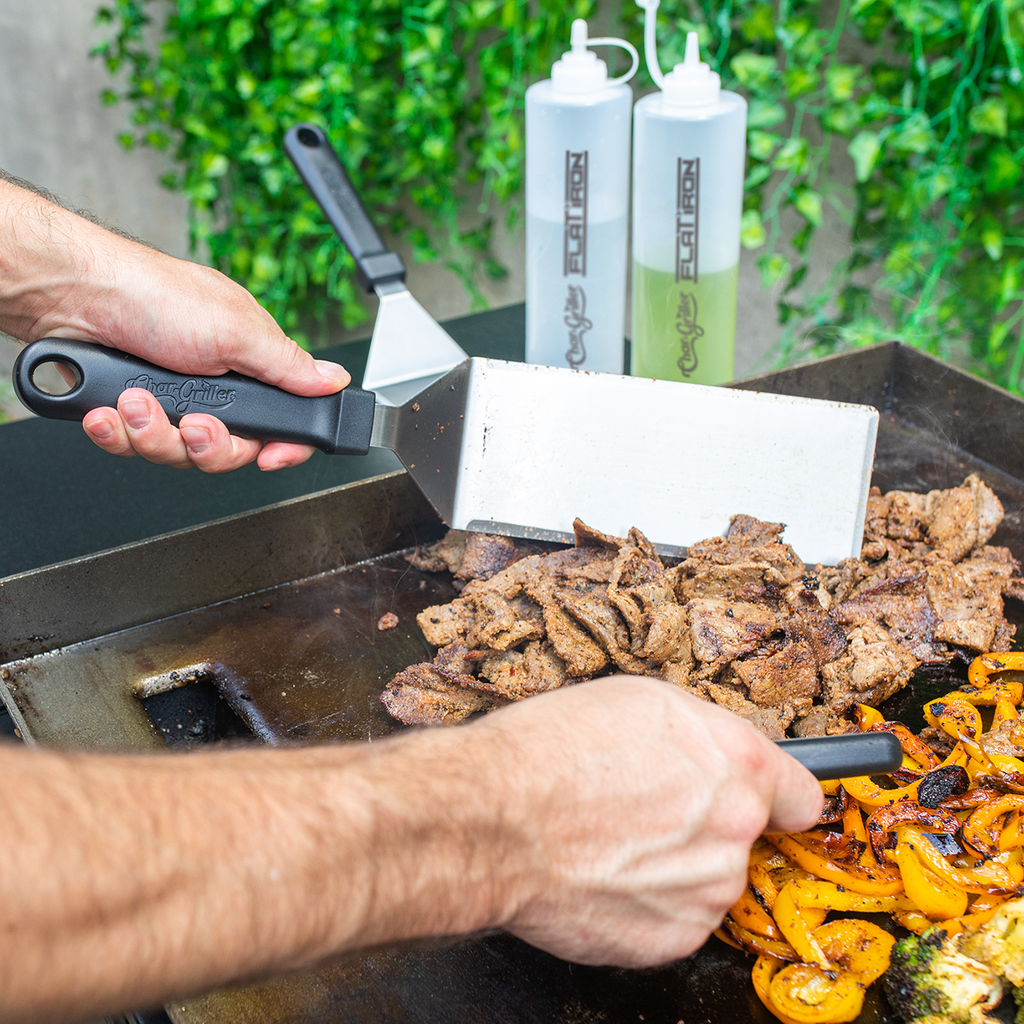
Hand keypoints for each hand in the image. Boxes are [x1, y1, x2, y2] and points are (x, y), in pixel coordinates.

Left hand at [1, 179, 349, 470]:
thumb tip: (333, 380)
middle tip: (191, 423)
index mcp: (248, 364)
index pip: (281, 423)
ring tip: (136, 401)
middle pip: (229, 451)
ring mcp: (169, 401)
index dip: (280, 448)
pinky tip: (109, 409)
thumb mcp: (236, 330)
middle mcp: (211, 386)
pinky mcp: (129, 412)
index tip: (271, 458)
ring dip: (153, 433)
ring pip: (178, 456)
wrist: (71, 296)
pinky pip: (134, 447)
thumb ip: (289, 366)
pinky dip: (117, 432)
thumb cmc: (152, 295)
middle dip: (205, 444)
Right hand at [472, 676, 822, 967]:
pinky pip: (676, 917)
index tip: (767, 803)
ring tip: (612, 840)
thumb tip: (721, 759)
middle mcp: (735, 826)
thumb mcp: (638, 701)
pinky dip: (648, 902)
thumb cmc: (551, 750)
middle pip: (743, 835)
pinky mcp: (674, 938)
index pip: (803, 793)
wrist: (495, 820)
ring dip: (675, 867)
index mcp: (737, 761)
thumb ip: (703, 736)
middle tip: (645, 810)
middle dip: (705, 826)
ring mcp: (707, 889)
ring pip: (707, 879)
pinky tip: (605, 873)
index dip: (779, 796)